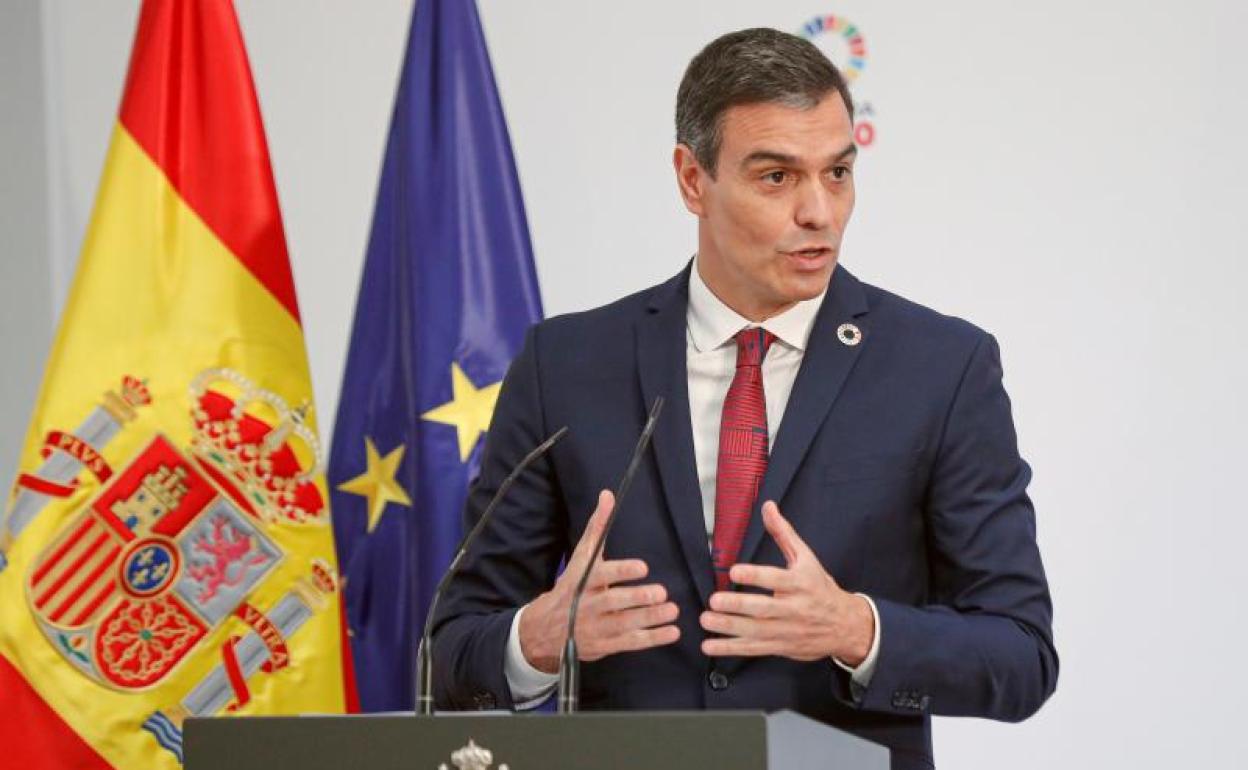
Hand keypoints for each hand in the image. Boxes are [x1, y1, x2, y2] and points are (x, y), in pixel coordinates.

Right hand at [518, 490, 679, 672]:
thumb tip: (608, 495)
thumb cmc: (571, 586)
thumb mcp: (581, 557)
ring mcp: (597, 627)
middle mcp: (589, 604)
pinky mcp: (605, 645)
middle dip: (638, 598)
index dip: (622, 572)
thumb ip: (597, 527)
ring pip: (625, 624)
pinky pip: (631, 643)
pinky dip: (653, 638)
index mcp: (583, 580)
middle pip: (614, 601)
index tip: (643, 567)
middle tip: (661, 592)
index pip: (602, 574)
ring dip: (650, 618)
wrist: (546, 628)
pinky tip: (672, 631)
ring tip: (672, 610)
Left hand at [700, 501, 873, 663]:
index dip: (756, 575)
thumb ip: (784, 533)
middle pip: (764, 609)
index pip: (776, 579)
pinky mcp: (779, 646)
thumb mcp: (806, 558)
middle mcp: (794, 608)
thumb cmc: (820, 588)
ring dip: (728, 628)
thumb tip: (768, 506)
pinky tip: (709, 646)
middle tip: (715, 600)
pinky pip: (753, 649)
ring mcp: (786, 630)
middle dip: (738, 605)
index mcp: (800, 584)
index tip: (735, 570)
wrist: (845, 625)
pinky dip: (730, 648)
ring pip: (756, 631)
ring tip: (706, 620)